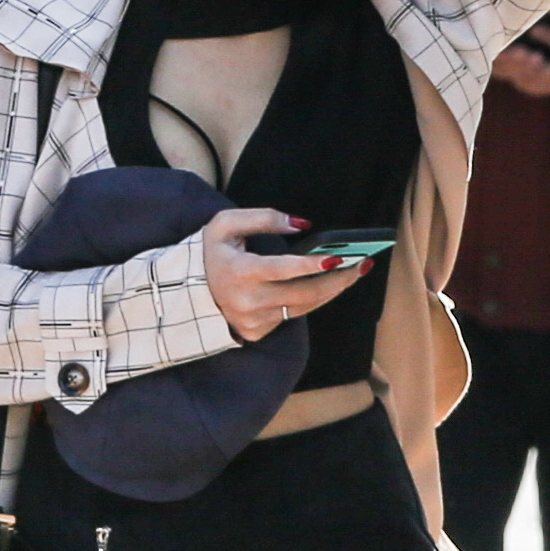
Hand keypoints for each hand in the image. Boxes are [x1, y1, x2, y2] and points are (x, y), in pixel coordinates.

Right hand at [196, 203, 367, 342]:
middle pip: (304, 294)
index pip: (281, 270)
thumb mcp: (226, 224)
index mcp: (238, 273)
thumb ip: (263, 218)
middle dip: (338, 279)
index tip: (336, 258)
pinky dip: (311, 300)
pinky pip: (293, 315)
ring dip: (333, 290)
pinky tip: (327, 285)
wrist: (187, 292)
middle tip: (363, 264)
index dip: (309, 265)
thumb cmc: (210, 252)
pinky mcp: (258, 332)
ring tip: (355, 272)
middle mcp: (247, 302)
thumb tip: (301, 225)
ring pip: (304, 307)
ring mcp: (254, 321)